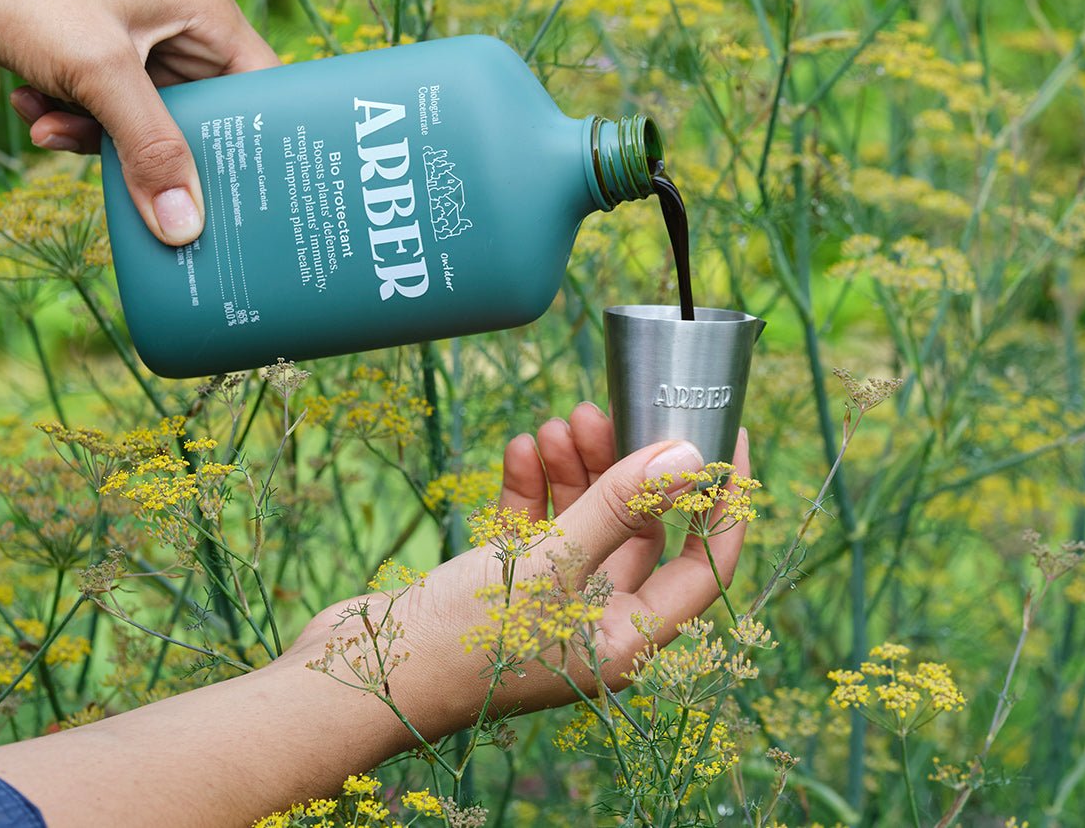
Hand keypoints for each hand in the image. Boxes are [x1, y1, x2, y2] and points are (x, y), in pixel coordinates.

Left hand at [0, 0, 278, 245]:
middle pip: (202, 121)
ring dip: (103, 143)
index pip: (262, 91)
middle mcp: (178, 29)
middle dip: (164, 156)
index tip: (252, 200)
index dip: (262, 145)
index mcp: (204, 13)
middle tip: (154, 202)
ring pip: (147, 129)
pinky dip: (73, 125)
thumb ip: (149, 151)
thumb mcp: (98, 74)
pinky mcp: (92, 64)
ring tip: (55, 128)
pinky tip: (35, 111)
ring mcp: (134, 47)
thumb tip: (186, 228)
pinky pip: (105, 119)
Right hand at [289, 402, 750, 733]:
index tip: (726, 435)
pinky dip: (534, 489)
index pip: (705, 566)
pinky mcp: (505, 587)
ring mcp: (550, 606)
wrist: (358, 674)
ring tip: (560, 421)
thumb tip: (689, 459)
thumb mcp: (551, 562)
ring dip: (576, 470)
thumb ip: (619, 504)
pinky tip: (523, 450)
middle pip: (637, 533)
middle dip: (627, 469)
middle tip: (610, 410)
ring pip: (585, 523)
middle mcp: (597, 627)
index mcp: (628, 641)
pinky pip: (536, 529)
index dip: (722, 502)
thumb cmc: (462, 639)